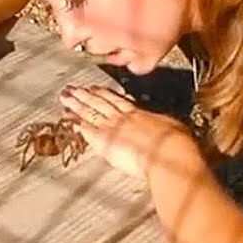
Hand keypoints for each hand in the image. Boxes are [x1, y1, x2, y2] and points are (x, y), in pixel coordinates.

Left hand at [58, 85, 193, 179]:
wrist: (170, 153)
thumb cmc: (177, 142)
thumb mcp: (171, 125)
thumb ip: (159, 122)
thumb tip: (160, 121)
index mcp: (138, 112)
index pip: (116, 100)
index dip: (103, 93)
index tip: (93, 88)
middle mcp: (122, 117)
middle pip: (99, 103)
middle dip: (84, 95)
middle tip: (71, 88)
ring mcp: (112, 127)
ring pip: (90, 112)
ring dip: (76, 105)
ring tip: (65, 98)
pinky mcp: (105, 141)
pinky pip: (87, 130)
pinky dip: (77, 124)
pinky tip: (68, 119)